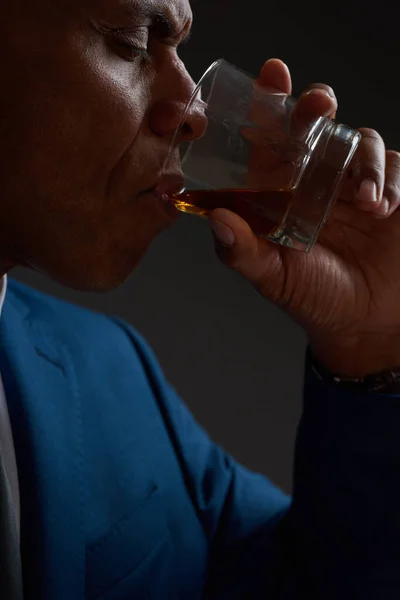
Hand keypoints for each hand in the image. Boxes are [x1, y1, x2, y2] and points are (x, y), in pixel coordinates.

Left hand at [208, 59, 399, 377]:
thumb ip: (242, 251)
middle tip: (317, 105)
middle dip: (317, 106)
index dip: (270, 105)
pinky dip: (386, 180)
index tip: (271, 75)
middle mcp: (316, 181)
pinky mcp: (392, 192)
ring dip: (360, 159)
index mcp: (282, 193)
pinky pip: (392, 167)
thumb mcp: (273, 277)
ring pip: (359, 141)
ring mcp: (355, 185)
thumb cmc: (314, 298)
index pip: (272, 140)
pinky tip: (381, 208)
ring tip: (362, 202)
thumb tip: (216, 219)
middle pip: (317, 125)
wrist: (366, 324)